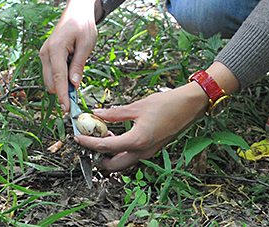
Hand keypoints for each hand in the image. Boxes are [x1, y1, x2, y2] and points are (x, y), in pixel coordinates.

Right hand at [39, 0, 102, 112]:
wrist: (76, 11)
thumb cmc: (83, 25)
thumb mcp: (86, 44)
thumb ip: (79, 64)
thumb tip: (74, 84)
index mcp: (55, 49)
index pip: (58, 78)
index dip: (63, 95)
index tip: (67, 109)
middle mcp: (45, 53)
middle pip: (51, 82)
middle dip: (63, 92)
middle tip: (79, 95)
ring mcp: (44, 55)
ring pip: (50, 80)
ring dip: (62, 84)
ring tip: (77, 73)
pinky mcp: (46, 56)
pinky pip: (52, 73)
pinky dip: (61, 77)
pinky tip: (71, 70)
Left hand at [75, 82, 209, 170]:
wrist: (190, 106)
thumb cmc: (167, 104)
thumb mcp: (137, 106)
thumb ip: (115, 113)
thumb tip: (97, 113)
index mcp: (137, 140)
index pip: (105, 146)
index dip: (88, 142)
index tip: (77, 136)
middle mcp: (142, 151)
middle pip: (112, 164)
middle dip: (97, 156)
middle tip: (89, 139)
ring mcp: (148, 152)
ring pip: (123, 162)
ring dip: (109, 153)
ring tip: (103, 133)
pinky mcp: (152, 149)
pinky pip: (131, 155)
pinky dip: (120, 149)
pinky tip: (117, 132)